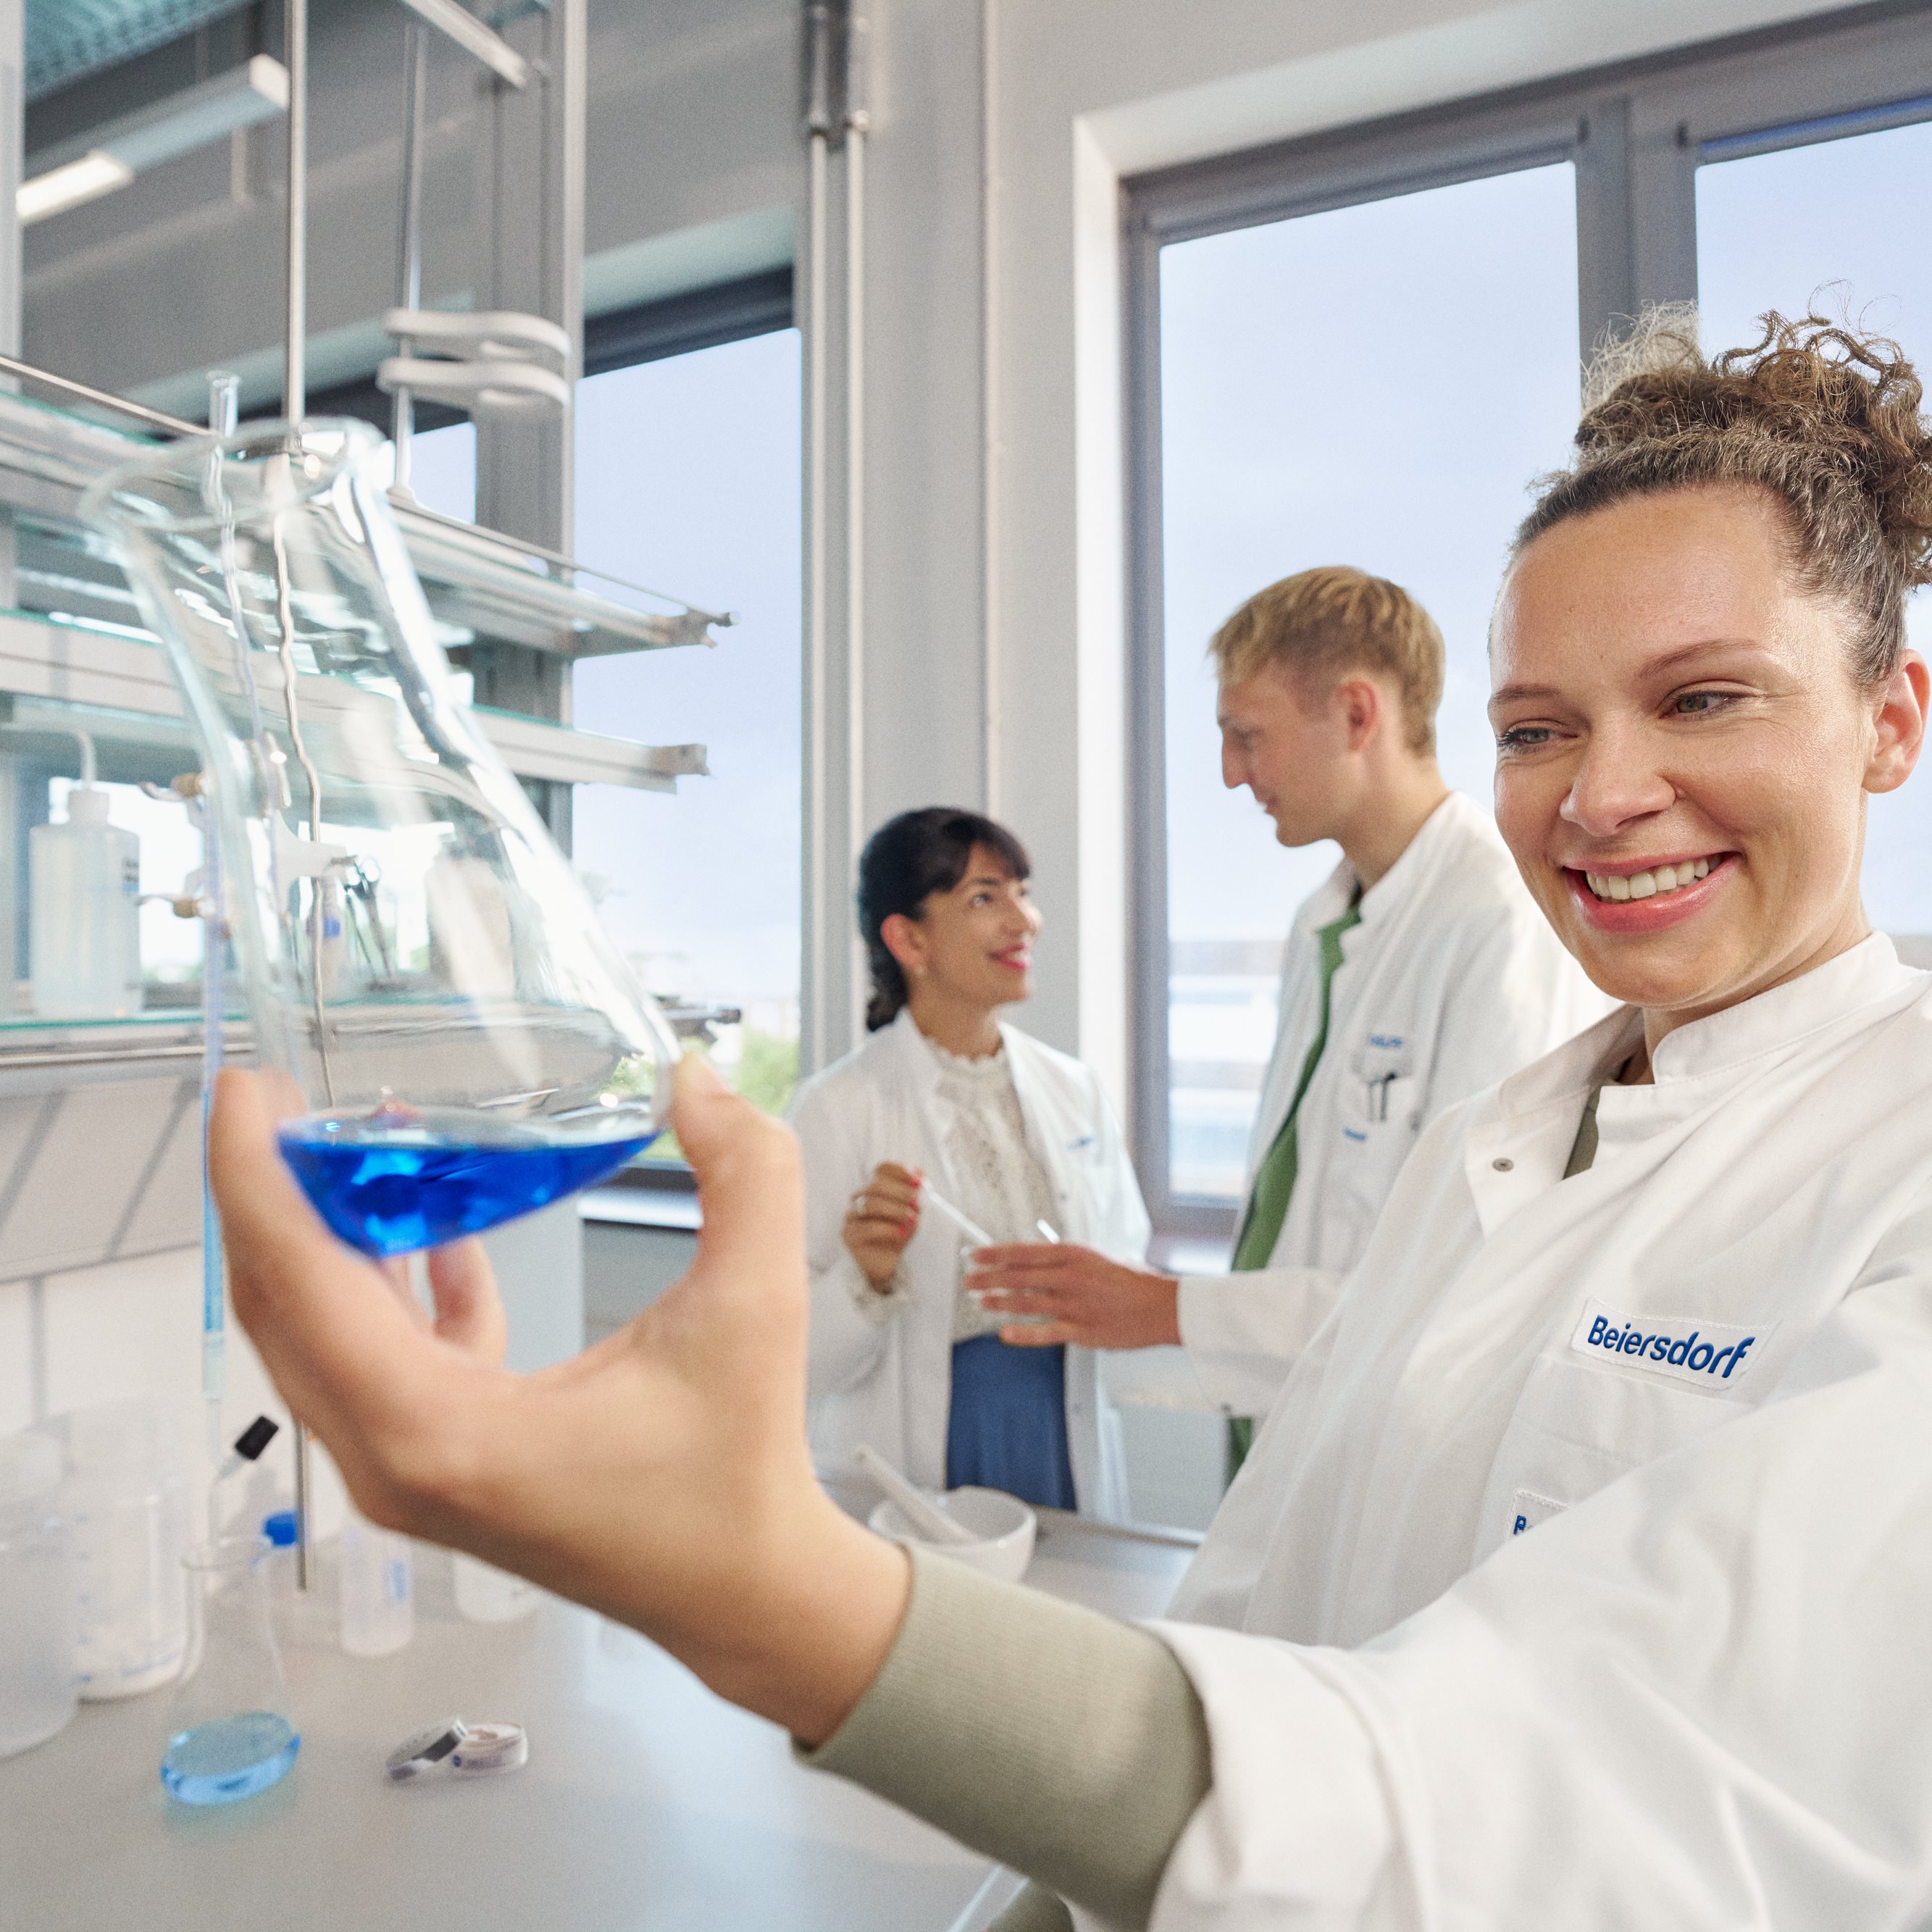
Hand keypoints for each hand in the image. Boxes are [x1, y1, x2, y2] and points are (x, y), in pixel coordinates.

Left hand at [211, 1055, 909, 1744]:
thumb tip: (695, 1076)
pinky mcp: (435, 1472)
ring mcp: (407, 1475)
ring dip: (328, 1236)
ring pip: (318, 1338)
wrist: (743, 1590)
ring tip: (362, 1143)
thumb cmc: (738, 1470)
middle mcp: (397, 1461)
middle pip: (281, 1309)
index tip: (242, 1090)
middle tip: (279, 1095)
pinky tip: (443, 1237)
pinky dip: (388, 1290)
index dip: (257, 1176)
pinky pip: (373, 1364)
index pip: (301, 1283)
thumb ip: (743, 1172)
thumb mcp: (755, 1304)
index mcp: (442, 1431)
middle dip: (272, 1192)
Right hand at [841, 1161, 922, 1289]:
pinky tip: (901, 1232)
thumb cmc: (899, 1232)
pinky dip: (888, 1228)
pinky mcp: (848, 1234)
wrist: (888, 1262)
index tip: (918, 1182)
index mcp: (874, 1187)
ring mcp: (851, 1215)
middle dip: (900, 1192)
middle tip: (918, 1203)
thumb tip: (919, 1173)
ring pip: (870, 1204)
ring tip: (913, 1219)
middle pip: (875, 1185)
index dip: (899, 1171)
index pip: (881, 1169)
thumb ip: (916, 1194)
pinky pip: (867, 1227)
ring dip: (895, 1210)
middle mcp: (859, 1197)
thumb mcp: (913, 1212)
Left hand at [968, 1245, 1181, 1349]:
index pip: (1023, 1252)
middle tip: (969, 1280)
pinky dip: (1022, 1333)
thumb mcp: (1097, 1259)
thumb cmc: (1133, 1282)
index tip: (975, 1255)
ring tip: (982, 1302)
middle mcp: (1070, 1277)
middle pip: (1017, 1276)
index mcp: (1074, 1255)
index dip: (995, 1254)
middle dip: (988, 1278)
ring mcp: (1074, 1304)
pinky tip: (1005, 1333)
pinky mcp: (1081, 1330)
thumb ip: (1067, 1262)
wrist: (1162, 1306)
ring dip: (998, 1302)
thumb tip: (1036, 1262)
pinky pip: (1044, 1332)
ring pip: (1025, 1302)